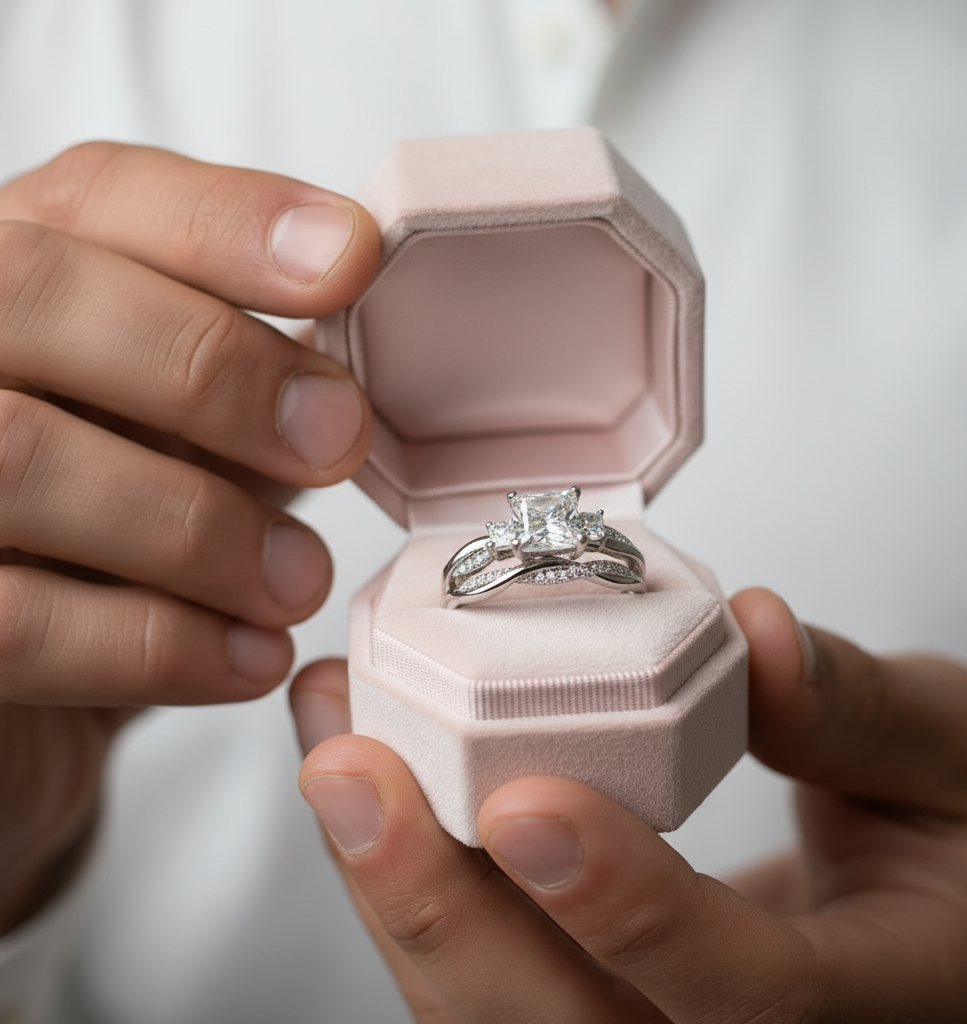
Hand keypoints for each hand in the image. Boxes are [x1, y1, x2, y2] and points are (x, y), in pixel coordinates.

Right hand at [0, 143, 378, 931]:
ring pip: (22, 458)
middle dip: (215, 368)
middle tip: (336, 441)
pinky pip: (20, 624)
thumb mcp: (181, 437)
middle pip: (39, 293)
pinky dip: (160, 646)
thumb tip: (349, 370)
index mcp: (10, 280)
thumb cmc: (119, 539)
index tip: (352, 257)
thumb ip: (235, 379)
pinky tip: (248, 659)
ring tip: (299, 582)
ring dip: (202, 528)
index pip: (97, 195)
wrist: (35, 688)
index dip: (229, 220)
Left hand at [294, 589, 966, 1022]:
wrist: (922, 921)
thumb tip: (754, 636)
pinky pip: (478, 963)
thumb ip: (863, 708)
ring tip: (334, 747)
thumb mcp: (951, 760)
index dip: (633, 910)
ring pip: (492, 1014)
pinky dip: (407, 869)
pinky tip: (366, 765)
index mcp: (877, 1002)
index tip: (529, 804)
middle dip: (441, 911)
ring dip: (394, 885)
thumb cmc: (951, 845)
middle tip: (354, 773)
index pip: (749, 995)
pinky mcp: (586, 1001)